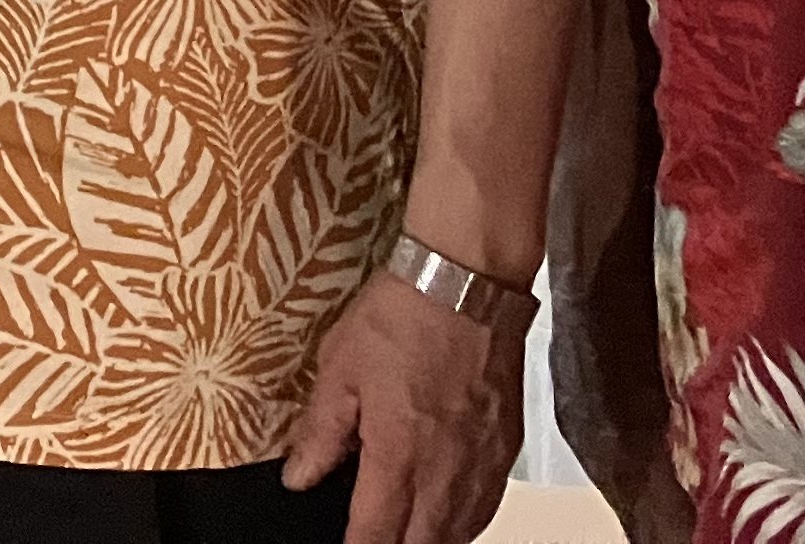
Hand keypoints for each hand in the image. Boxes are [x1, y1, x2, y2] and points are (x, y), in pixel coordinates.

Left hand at [282, 272, 519, 543]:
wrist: (466, 285)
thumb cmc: (402, 318)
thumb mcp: (340, 368)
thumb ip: (321, 432)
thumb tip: (299, 476)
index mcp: (399, 455)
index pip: (377, 533)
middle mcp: (445, 472)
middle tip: (372, 535)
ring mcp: (481, 466)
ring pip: (459, 534)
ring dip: (430, 539)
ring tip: (406, 531)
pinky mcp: (505, 451)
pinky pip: (486, 508)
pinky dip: (464, 522)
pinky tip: (446, 514)